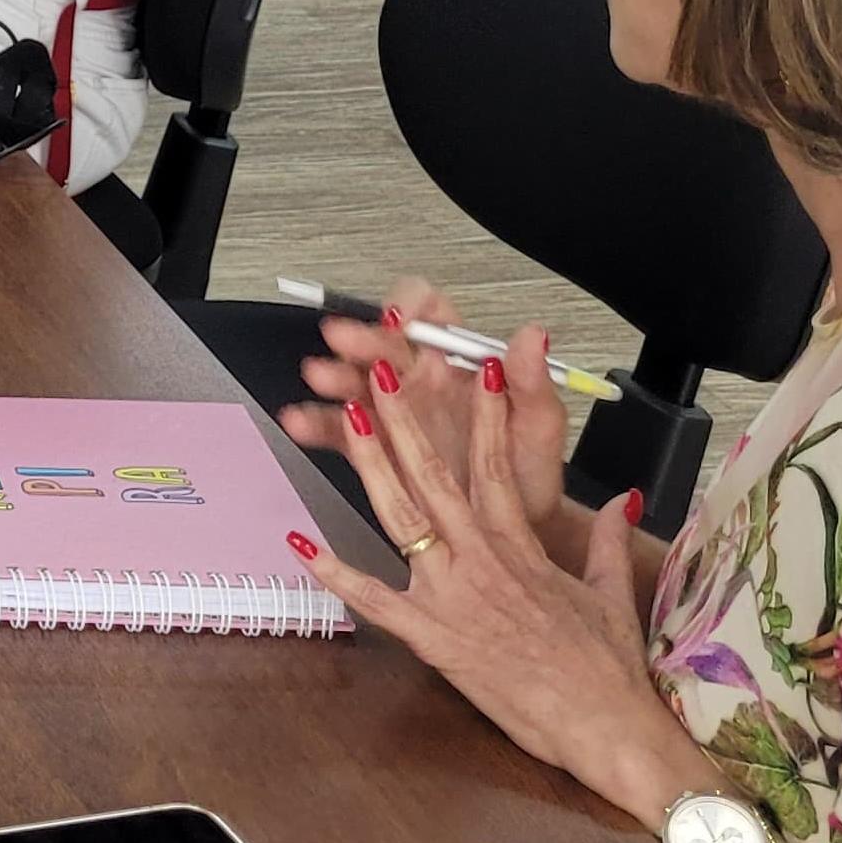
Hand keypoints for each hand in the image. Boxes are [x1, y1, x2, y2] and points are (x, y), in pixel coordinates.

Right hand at [278, 279, 569, 536]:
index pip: (433, 320)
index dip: (414, 310)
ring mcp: (394, 416)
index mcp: (460, 369)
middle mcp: (423, 384)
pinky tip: (301, 421)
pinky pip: (338, 430)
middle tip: (343, 338)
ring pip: (355, 384)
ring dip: (334, 375)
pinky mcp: (374, 450)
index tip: (402, 316)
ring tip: (320, 377)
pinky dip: (316, 423)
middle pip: (384, 347)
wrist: (518, 532)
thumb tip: (530, 336)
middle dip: (361, 338)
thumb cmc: (529, 474)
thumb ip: (532, 382)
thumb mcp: (540, 428)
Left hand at [289, 354, 702, 826]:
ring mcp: (454, 598)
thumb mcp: (612, 594)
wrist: (608, 729)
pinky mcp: (433, 640)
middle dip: (407, 419)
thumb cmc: (610, 668)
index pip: (496, 465)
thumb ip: (609, 539)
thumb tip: (624, 498)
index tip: (474, 368)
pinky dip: (338, 574)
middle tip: (383, 372)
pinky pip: (376, 602)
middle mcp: (483, 562)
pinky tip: (303, 545)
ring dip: (372, 465)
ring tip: (348, 418)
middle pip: (436, 476)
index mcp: (523, 548)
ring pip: (402, 518)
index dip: (483, 413)